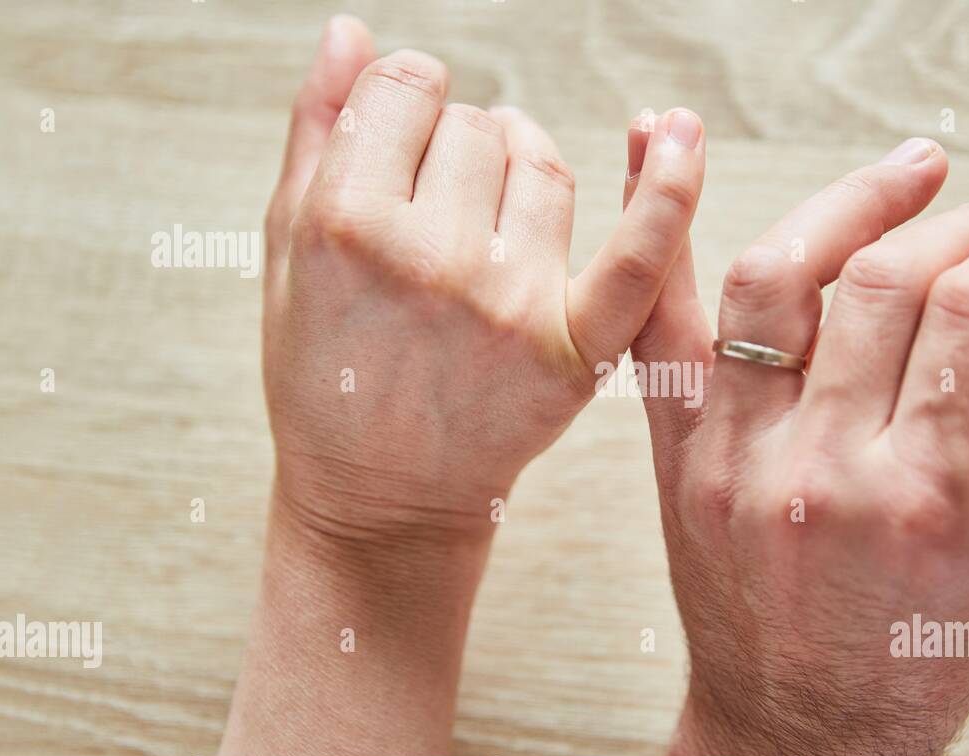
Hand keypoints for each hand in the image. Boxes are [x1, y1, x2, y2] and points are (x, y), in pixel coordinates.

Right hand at [220, 16, 704, 755]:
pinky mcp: (573, 348)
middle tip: (438, 220)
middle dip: (459, 151)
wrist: (379, 496)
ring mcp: (509, 303)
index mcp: (345, 224)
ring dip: (524, 169)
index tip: (405, 141)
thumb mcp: (286, 256)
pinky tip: (682, 134)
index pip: (409, 88)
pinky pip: (639, 249)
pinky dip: (669, 188)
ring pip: (545, 166)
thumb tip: (353, 31)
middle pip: (479, 128)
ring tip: (491, 227)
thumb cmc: (324, 373)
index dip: (409, 105)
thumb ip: (315, 136)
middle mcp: (429, 257)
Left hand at [627, 131, 968, 755]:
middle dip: (966, 223)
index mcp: (925, 498)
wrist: (797, 733)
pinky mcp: (682, 460)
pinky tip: (666, 150)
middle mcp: (823, 470)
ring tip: (905, 178)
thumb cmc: (909, 654)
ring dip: (850, 204)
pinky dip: (664, 235)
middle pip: (891, 282)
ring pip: (781, 278)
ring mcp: (738, 460)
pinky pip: (664, 330)